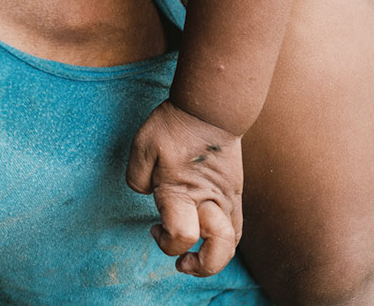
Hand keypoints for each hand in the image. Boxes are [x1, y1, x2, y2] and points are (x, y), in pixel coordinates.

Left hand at [125, 99, 242, 276]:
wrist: (211, 106)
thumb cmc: (174, 125)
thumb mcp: (142, 146)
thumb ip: (137, 178)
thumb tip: (149, 195)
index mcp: (182, 192)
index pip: (180, 236)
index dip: (165, 242)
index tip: (153, 228)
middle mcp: (209, 201)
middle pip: (218, 251)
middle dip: (200, 266)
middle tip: (182, 261)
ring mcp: (227, 198)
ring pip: (233, 243)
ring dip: (215, 257)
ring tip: (197, 255)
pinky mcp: (236, 191)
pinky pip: (237, 226)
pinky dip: (224, 238)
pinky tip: (207, 230)